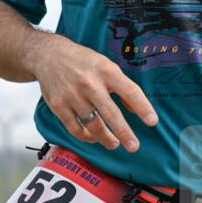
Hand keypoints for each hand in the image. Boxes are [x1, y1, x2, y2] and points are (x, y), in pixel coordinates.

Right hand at [25, 34, 157, 151]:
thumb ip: (121, 86)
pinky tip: (94, 138)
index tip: (152, 122)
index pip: (130, 92)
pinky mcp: (59, 106)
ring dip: (105, 138)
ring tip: (114, 144)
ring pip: (93, 124)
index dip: (143, 108)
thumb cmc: (82, 62)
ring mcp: (72, 96)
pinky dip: (86, 137)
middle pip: (111, 113)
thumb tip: (136, 109)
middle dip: (124, 132)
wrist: (49, 56)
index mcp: (106, 71)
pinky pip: (74, 128)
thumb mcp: (106, 66)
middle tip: (134, 146)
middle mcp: (90, 84)